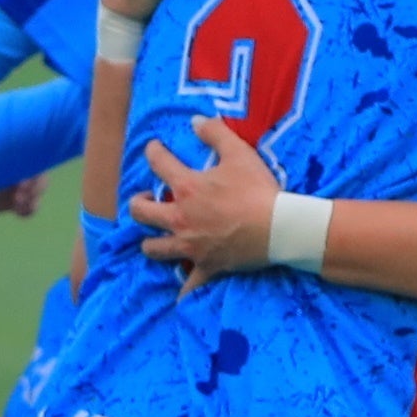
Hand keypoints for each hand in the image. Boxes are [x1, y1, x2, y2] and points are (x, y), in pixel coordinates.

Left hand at [132, 118, 280, 282]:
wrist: (279, 227)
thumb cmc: (258, 189)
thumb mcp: (239, 153)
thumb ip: (215, 132)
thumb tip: (195, 120)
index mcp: (186, 187)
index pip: (158, 164)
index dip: (152, 152)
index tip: (152, 148)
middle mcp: (180, 218)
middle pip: (140, 213)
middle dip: (137, 204)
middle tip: (145, 201)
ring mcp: (190, 245)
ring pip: (154, 248)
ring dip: (151, 242)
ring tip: (155, 238)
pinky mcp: (205, 266)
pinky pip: (188, 285)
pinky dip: (183, 291)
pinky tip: (178, 297)